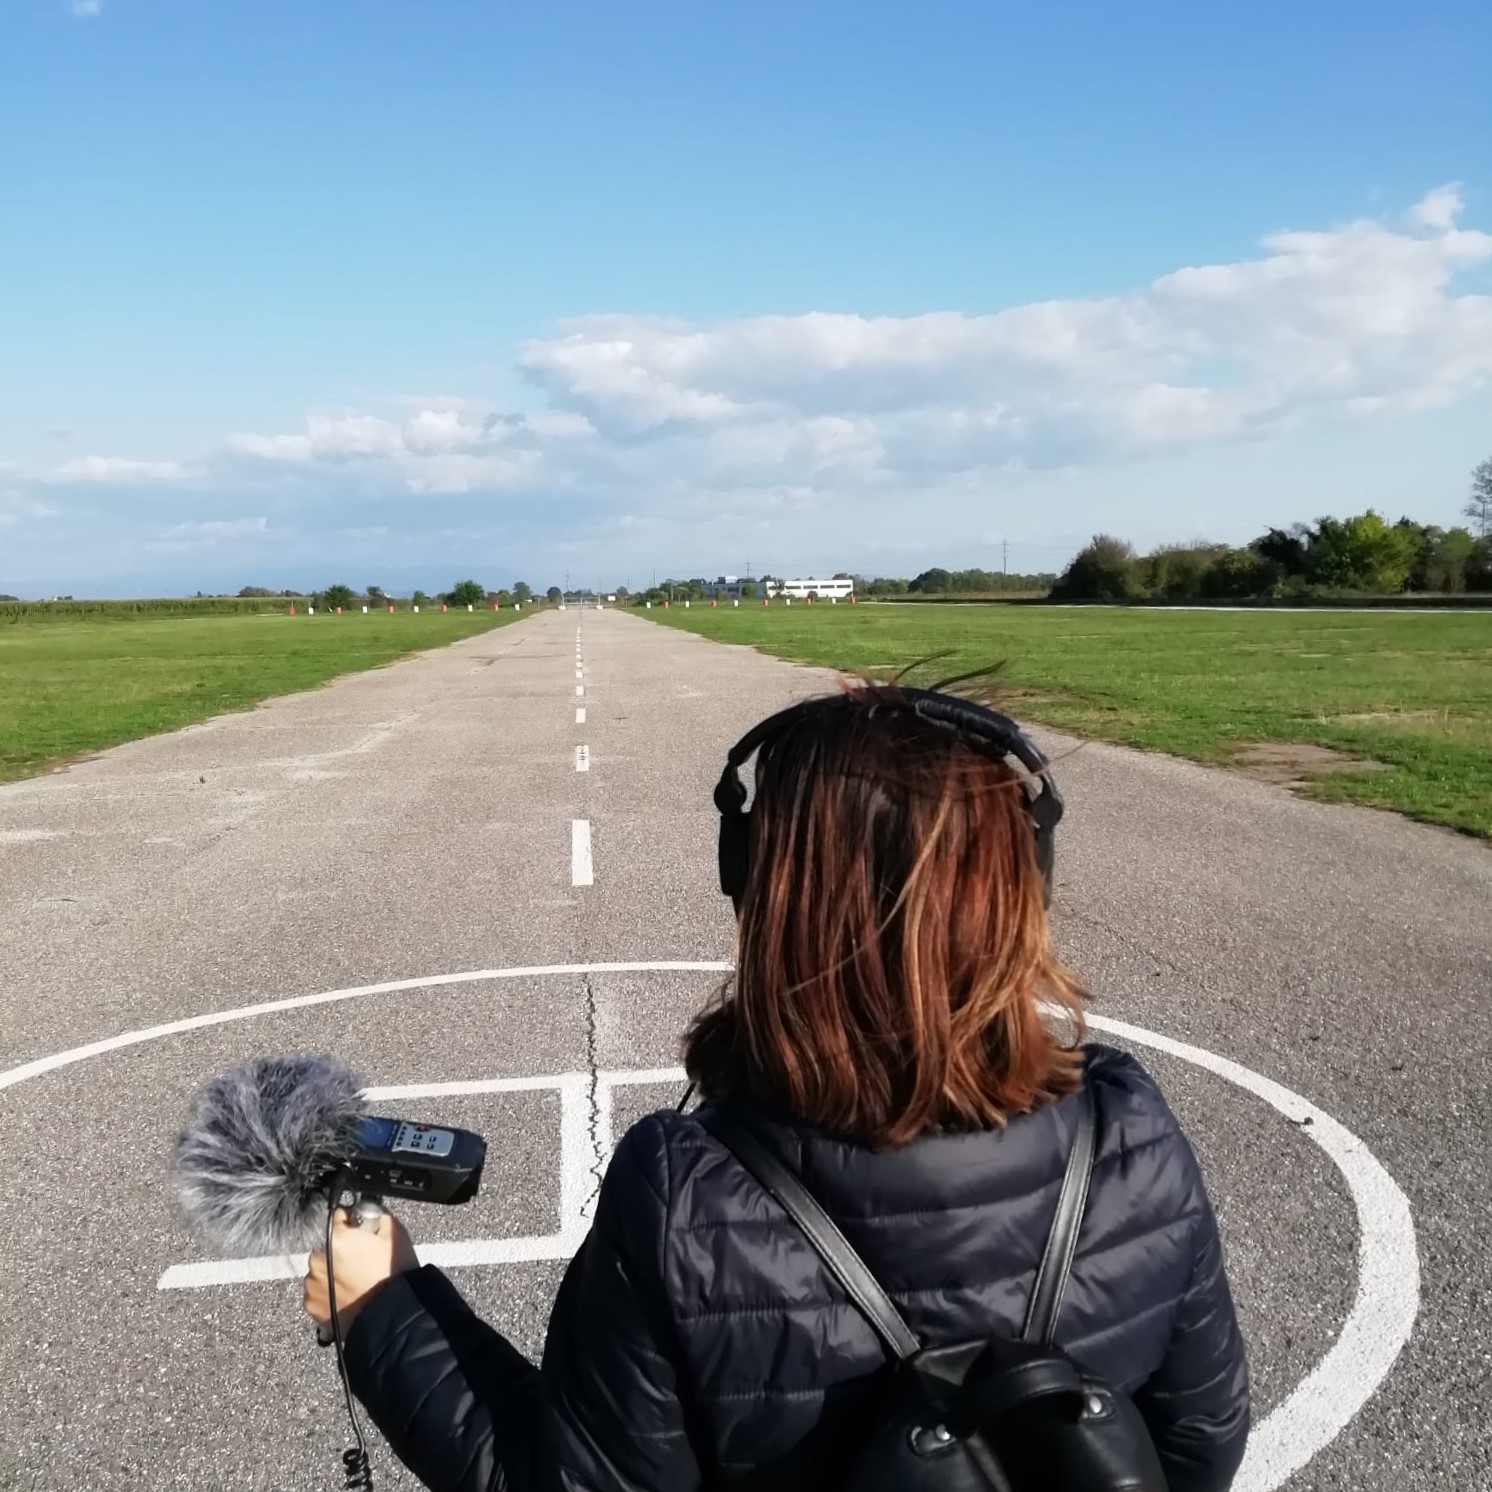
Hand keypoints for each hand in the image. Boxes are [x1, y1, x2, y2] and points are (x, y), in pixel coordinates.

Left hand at [303, 1207, 418, 1331]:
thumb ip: (376, 1217)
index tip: (359, 1229)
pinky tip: (348, 1293)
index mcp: (335, 1237)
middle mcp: (317, 1259)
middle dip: (340, 1248)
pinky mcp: (311, 1305)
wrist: (390, 1316)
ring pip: (320, 1269)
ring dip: (332, 1270)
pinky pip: (317, 1291)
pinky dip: (328, 1291)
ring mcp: (312, 1284)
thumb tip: (368, 1214)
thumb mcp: (394, 1232)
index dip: (350, 1222)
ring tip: (356, 1279)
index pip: (336, 1217)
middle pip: (325, 1244)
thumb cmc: (393, 1274)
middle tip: (361, 1258)